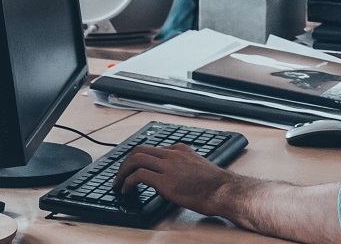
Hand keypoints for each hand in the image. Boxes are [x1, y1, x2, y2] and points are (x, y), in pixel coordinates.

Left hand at [113, 143, 234, 216]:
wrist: (222, 190)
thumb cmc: (213, 184)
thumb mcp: (196, 167)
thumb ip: (181, 166)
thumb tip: (170, 177)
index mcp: (179, 149)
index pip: (151, 149)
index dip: (136, 159)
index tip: (130, 168)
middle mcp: (172, 154)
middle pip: (139, 150)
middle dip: (125, 162)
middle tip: (119, 175)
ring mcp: (168, 166)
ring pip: (136, 160)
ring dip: (122, 172)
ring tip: (118, 184)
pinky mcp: (165, 181)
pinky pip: (138, 176)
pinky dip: (127, 182)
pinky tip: (126, 190)